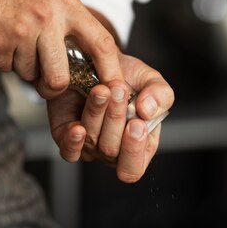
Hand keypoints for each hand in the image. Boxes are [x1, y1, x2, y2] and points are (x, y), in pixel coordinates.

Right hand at [0, 0, 123, 100]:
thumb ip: (72, 25)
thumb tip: (92, 64)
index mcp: (66, 5)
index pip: (102, 43)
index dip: (112, 71)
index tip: (116, 88)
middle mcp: (47, 19)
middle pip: (60, 78)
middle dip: (53, 86)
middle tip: (47, 79)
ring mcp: (20, 34)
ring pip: (32, 77)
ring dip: (25, 68)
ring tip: (17, 41)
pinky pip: (9, 70)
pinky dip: (6, 61)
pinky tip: (1, 38)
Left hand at [47, 52, 173, 182]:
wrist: (97, 60)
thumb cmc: (127, 76)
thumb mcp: (151, 80)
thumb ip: (160, 95)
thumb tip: (148, 112)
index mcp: (138, 145)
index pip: (133, 168)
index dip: (134, 151)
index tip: (136, 123)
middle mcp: (112, 150)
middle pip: (111, 152)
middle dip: (116, 119)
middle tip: (119, 90)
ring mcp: (89, 146)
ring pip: (91, 142)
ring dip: (97, 114)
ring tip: (102, 89)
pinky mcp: (66, 136)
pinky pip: (68, 150)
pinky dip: (73, 140)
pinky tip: (78, 127)